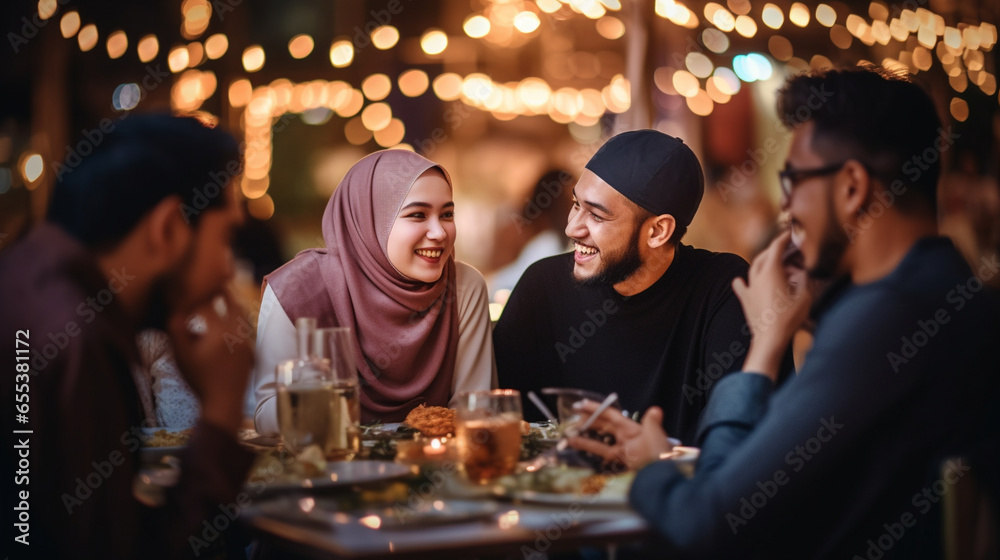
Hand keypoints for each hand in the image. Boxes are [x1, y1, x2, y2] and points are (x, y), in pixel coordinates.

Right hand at [166, 290, 253, 432]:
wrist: (224, 402)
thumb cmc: (200, 379)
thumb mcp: (181, 354)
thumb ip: (176, 328)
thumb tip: (176, 308)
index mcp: (219, 329)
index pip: (206, 303)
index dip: (196, 292)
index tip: (191, 282)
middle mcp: (236, 331)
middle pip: (230, 303)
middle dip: (222, 290)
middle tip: (216, 279)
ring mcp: (245, 341)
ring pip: (241, 314)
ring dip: (233, 303)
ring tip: (225, 296)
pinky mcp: (249, 350)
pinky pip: (245, 328)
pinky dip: (238, 318)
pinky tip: (232, 319)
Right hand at [566, 402, 671, 470]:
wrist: (661, 480)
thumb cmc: (659, 457)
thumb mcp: (657, 437)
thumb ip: (653, 423)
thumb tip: (655, 410)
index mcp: (633, 429)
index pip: (611, 416)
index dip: (596, 409)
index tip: (580, 405)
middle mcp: (627, 438)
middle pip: (603, 427)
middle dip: (587, 422)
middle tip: (570, 420)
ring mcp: (623, 451)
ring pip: (600, 441)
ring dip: (584, 437)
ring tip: (568, 435)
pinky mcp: (620, 463)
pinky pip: (602, 454)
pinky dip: (590, 451)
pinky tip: (578, 449)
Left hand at [731, 230, 812, 379]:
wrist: (770, 338)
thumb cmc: (790, 318)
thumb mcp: (805, 295)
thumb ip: (803, 278)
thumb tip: (800, 270)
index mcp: (771, 271)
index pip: (776, 247)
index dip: (784, 238)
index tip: (790, 233)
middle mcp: (757, 276)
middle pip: (764, 255)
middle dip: (775, 249)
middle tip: (787, 249)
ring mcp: (749, 287)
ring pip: (753, 267)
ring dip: (763, 262)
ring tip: (774, 263)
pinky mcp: (745, 299)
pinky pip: (741, 285)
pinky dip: (742, 280)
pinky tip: (740, 280)